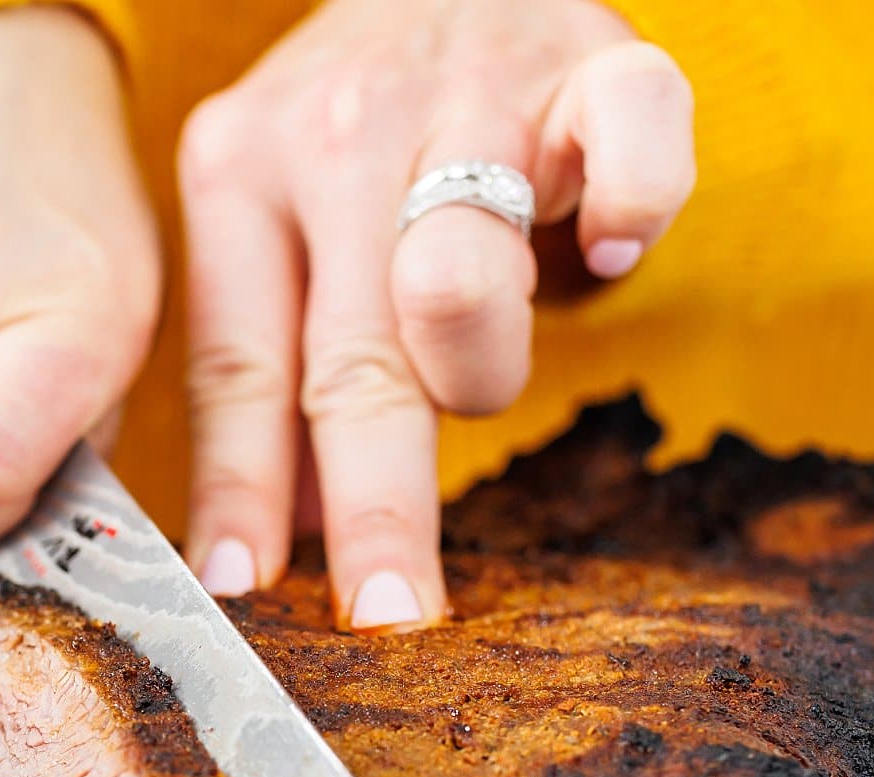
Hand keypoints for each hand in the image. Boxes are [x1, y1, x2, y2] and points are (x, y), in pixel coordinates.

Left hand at [179, 0, 693, 628]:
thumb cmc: (364, 137)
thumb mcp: (278, 224)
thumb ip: (272, 363)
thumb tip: (266, 550)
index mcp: (242, 173)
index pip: (239, 367)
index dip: (247, 491)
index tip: (251, 596)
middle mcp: (342, 134)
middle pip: (351, 356)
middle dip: (374, 502)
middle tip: (391, 614)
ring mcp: (471, 94)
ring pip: (462, 280)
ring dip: (479, 367)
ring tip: (480, 372)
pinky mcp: (600, 65)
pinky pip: (634, 146)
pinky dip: (633, 207)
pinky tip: (612, 251)